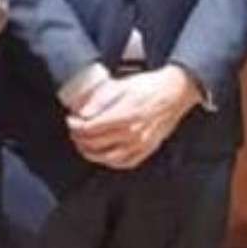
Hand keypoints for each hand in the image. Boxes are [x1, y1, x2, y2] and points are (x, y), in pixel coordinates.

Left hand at [66, 65, 200, 169]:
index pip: (91, 128)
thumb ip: (101, 99)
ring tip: (83, 144)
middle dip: (79, 138)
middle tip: (74, 131)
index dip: (76, 126)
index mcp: (125, 115)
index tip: (71, 120)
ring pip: (108, 158)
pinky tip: (103, 155)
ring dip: (91, 153)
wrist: (176, 92)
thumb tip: (82, 111)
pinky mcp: (148, 149)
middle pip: (96, 143)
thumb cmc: (150, 86)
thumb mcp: (122, 85)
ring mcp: (141, 144)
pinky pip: (125, 163)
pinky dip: (110, 162)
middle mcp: (133, 133)